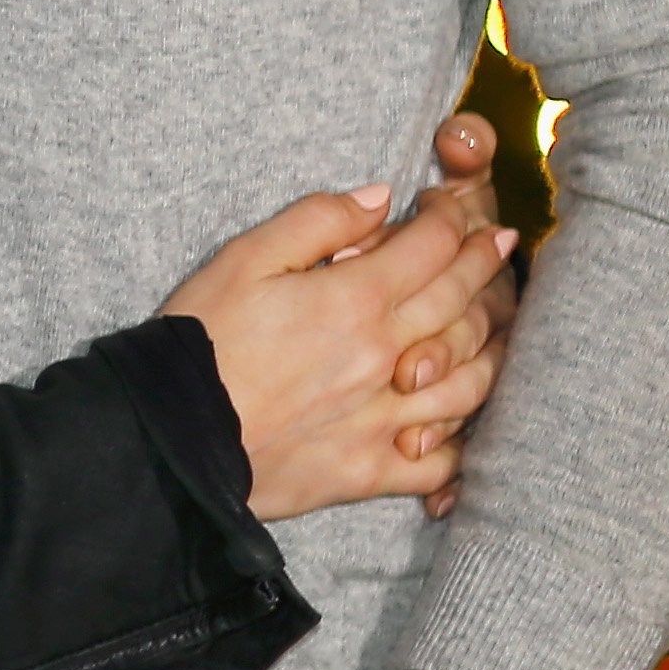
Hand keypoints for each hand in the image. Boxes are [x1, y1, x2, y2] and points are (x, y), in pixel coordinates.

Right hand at [162, 157, 514, 521]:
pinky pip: (441, 462)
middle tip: (499, 243)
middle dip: (486, 264)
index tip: (450, 203)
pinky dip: (462, 441)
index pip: (432, 246)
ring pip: (472, 381)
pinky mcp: (368, 470)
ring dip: (493, 346)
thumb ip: (317, 221)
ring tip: (499, 326)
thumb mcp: (244, 258)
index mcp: (356, 300)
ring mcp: (384, 418)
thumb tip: (379, 199)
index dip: (451, 215)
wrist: (169, 433)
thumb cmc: (199, 339)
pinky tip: (462, 422)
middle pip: (462, 303)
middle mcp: (385, 358)